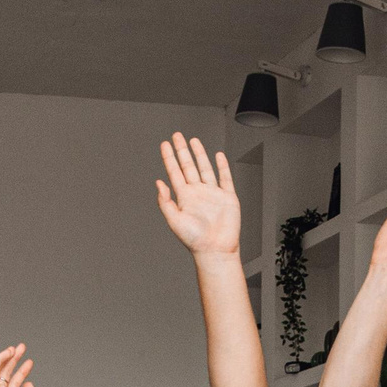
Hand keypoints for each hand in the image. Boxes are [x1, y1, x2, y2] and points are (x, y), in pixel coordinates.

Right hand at [0, 344, 40, 386]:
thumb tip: (28, 383)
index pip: (15, 383)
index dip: (22, 371)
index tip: (29, 362)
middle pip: (7, 374)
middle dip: (15, 360)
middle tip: (22, 348)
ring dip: (7, 357)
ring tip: (16, 348)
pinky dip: (0, 359)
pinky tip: (9, 352)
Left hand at [155, 133, 241, 256]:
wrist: (215, 250)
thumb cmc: (194, 240)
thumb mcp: (174, 220)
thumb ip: (165, 202)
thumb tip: (158, 183)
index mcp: (184, 197)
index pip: (175, 172)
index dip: (170, 158)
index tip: (165, 145)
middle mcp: (198, 193)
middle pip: (188, 166)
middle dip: (182, 150)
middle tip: (177, 136)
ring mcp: (213, 193)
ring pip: (205, 168)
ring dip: (199, 154)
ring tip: (193, 141)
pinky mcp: (228, 197)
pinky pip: (225, 178)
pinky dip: (222, 166)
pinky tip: (218, 156)